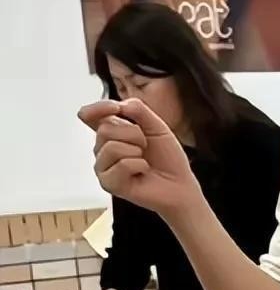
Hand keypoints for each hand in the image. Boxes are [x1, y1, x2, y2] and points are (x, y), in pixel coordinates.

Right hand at [78, 98, 200, 217]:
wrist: (179, 184)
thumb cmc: (167, 157)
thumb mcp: (156, 126)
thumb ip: (138, 111)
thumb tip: (118, 105)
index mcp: (111, 133)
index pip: (90, 116)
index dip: (97, 108)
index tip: (116, 108)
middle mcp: (102, 149)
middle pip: (104, 129)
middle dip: (133, 133)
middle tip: (146, 145)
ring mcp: (103, 167)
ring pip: (111, 147)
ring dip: (137, 150)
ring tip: (144, 160)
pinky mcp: (108, 184)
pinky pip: (122, 165)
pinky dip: (140, 166)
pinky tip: (143, 173)